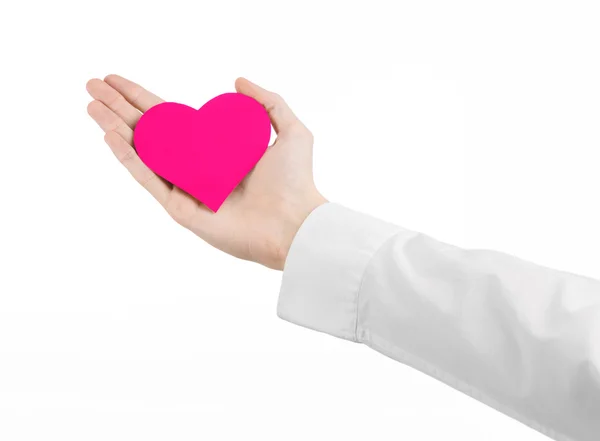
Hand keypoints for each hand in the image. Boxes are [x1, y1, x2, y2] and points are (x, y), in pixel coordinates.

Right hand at [86, 75, 325, 269]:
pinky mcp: (181, 209)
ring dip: (115, 129)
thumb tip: (237, 81)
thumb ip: (267, 103)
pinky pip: (150, 180)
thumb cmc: (295, 181)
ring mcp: (186, 188)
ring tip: (91, 107)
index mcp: (214, 148)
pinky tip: (111, 137)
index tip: (116, 82)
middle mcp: (196, 167)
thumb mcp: (290, 131)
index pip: (169, 119)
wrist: (295, 222)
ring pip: (142, 153)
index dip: (142, 99)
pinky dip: (129, 159)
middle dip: (118, 108)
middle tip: (91, 87)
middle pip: (148, 132)